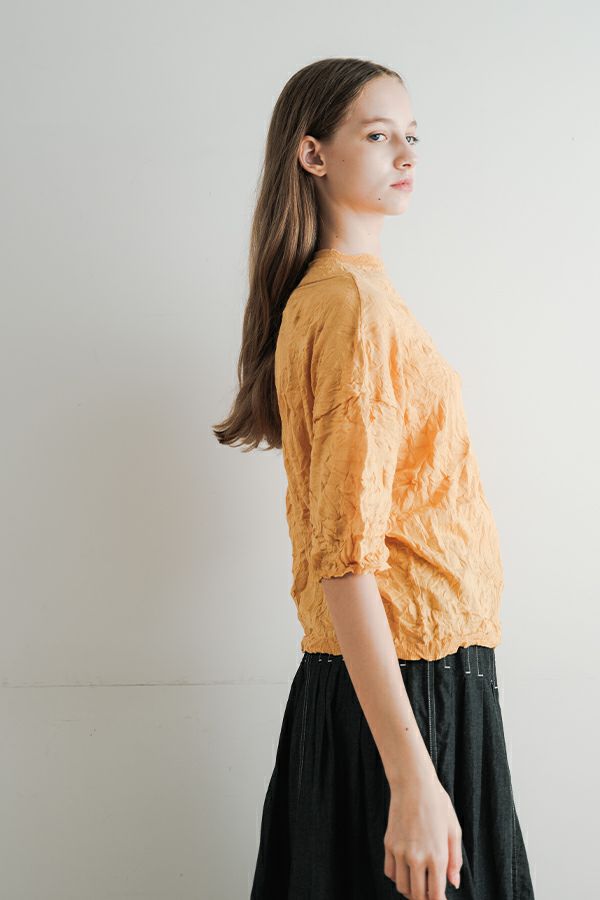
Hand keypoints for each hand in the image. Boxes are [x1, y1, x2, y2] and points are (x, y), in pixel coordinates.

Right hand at [383, 773, 461, 898]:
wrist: (413, 784)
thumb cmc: (437, 804)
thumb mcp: (454, 830)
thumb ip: (455, 861)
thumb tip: (454, 883)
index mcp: (436, 856)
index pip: (436, 895)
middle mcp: (416, 858)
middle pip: (417, 896)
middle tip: (430, 894)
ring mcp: (399, 851)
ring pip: (402, 887)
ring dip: (411, 891)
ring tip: (419, 884)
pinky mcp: (388, 844)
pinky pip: (390, 872)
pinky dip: (398, 877)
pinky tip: (406, 871)